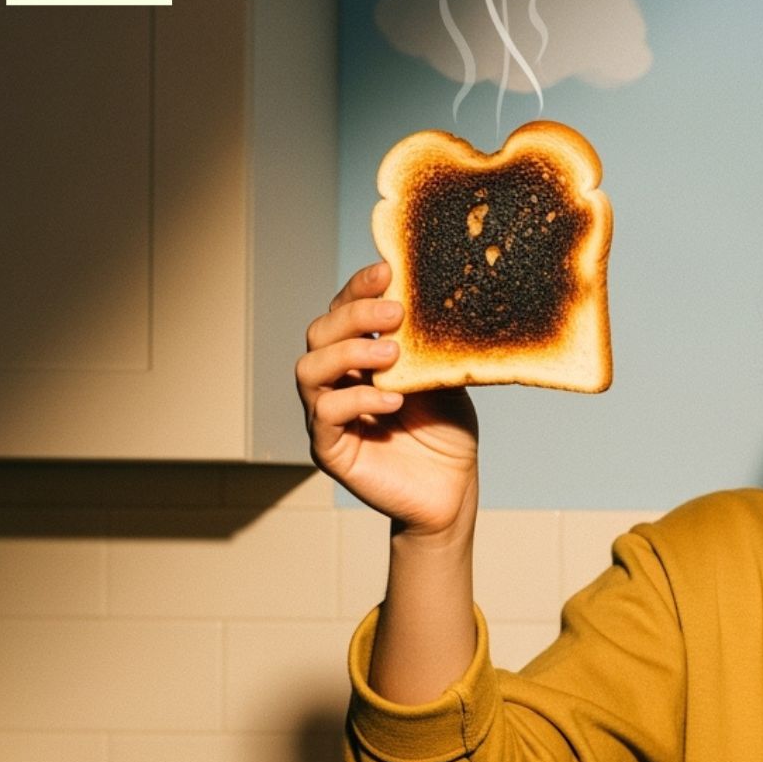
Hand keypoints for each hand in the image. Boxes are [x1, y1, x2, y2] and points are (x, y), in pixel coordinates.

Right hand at [295, 261, 479, 537]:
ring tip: (391, 354)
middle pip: (319, 333)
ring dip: (349, 353)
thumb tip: (436, 295)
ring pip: (309, 369)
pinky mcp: (330, 450)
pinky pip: (325, 415)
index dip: (358, 288)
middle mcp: (337, 381)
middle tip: (395, 313)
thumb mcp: (443, 375)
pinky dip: (357, 400)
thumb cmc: (446, 432)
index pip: (344, 311)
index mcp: (359, 357)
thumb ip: (428, 343)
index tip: (388, 271)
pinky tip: (392, 400)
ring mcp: (327, 415)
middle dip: (354, 315)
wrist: (453, 491)